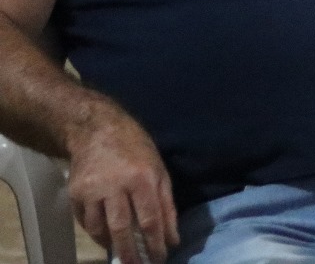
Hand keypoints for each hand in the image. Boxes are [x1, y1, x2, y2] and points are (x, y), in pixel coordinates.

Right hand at [65, 103, 178, 263]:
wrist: (97, 130)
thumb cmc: (136, 149)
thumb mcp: (160, 171)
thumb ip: (167, 205)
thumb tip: (173, 238)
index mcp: (143, 178)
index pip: (150, 220)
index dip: (155, 244)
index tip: (160, 258)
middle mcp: (116, 186)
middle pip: (122, 229)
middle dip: (131, 254)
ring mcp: (92, 191)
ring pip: (100, 229)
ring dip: (112, 246)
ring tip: (122, 254)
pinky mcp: (75, 194)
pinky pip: (85, 223)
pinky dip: (96, 234)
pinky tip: (106, 238)